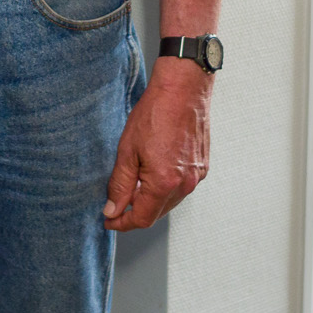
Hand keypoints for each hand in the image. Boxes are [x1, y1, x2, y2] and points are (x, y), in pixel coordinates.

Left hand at [102, 56, 210, 230]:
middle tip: (116, 202)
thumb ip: (120, 185)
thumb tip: (113, 210)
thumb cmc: (155, 114)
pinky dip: (166, 187)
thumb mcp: (127, 150)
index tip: (109, 220)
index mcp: (164, 183)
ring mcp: (197, 176)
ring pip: (170, 201)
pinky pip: (181, 187)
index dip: (123, 223)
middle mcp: (185, 184)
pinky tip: (153, 172)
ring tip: (134, 182)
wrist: (183, 90)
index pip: (142, 218)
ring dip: (151, 199)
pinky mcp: (202, 167)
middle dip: (136, 212)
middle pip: (157, 213)